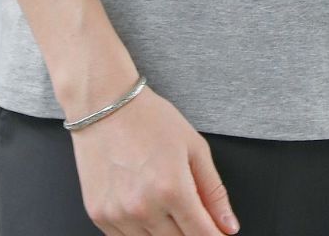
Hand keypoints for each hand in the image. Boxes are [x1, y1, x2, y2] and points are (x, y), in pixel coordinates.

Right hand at [68, 83, 240, 234]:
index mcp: (172, 189)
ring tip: (161, 198)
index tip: (218, 232)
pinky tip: (142, 204)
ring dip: (165, 231)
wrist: (103, 105)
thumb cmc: (148, 119)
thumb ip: (214, 190)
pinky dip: (140, 230)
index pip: (202, 235)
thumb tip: (228, 225)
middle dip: (191, 231)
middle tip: (187, 206)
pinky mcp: (100, 216)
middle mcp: (144, 208)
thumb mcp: (193, 146)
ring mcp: (119, 215)